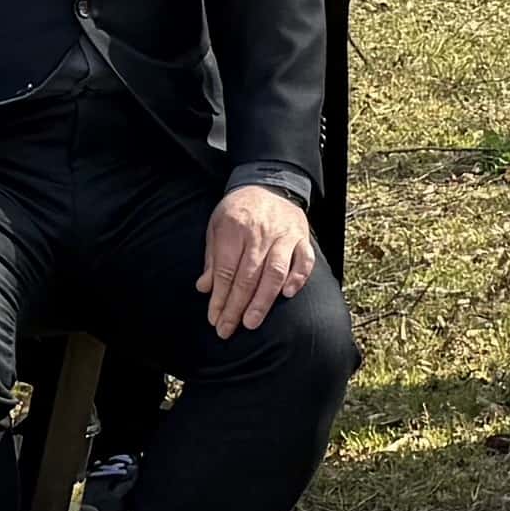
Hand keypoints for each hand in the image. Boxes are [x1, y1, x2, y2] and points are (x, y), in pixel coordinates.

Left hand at [201, 180, 320, 337]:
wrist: (269, 182)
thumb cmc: (239, 209)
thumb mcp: (217, 225)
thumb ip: (212, 257)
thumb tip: (205, 288)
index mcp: (234, 227)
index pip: (225, 270)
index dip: (219, 297)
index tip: (214, 318)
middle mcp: (260, 232)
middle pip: (248, 276)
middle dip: (236, 307)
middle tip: (227, 329)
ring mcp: (284, 234)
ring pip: (275, 272)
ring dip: (263, 300)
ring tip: (251, 322)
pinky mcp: (302, 236)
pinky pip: (304, 260)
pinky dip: (298, 277)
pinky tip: (288, 294)